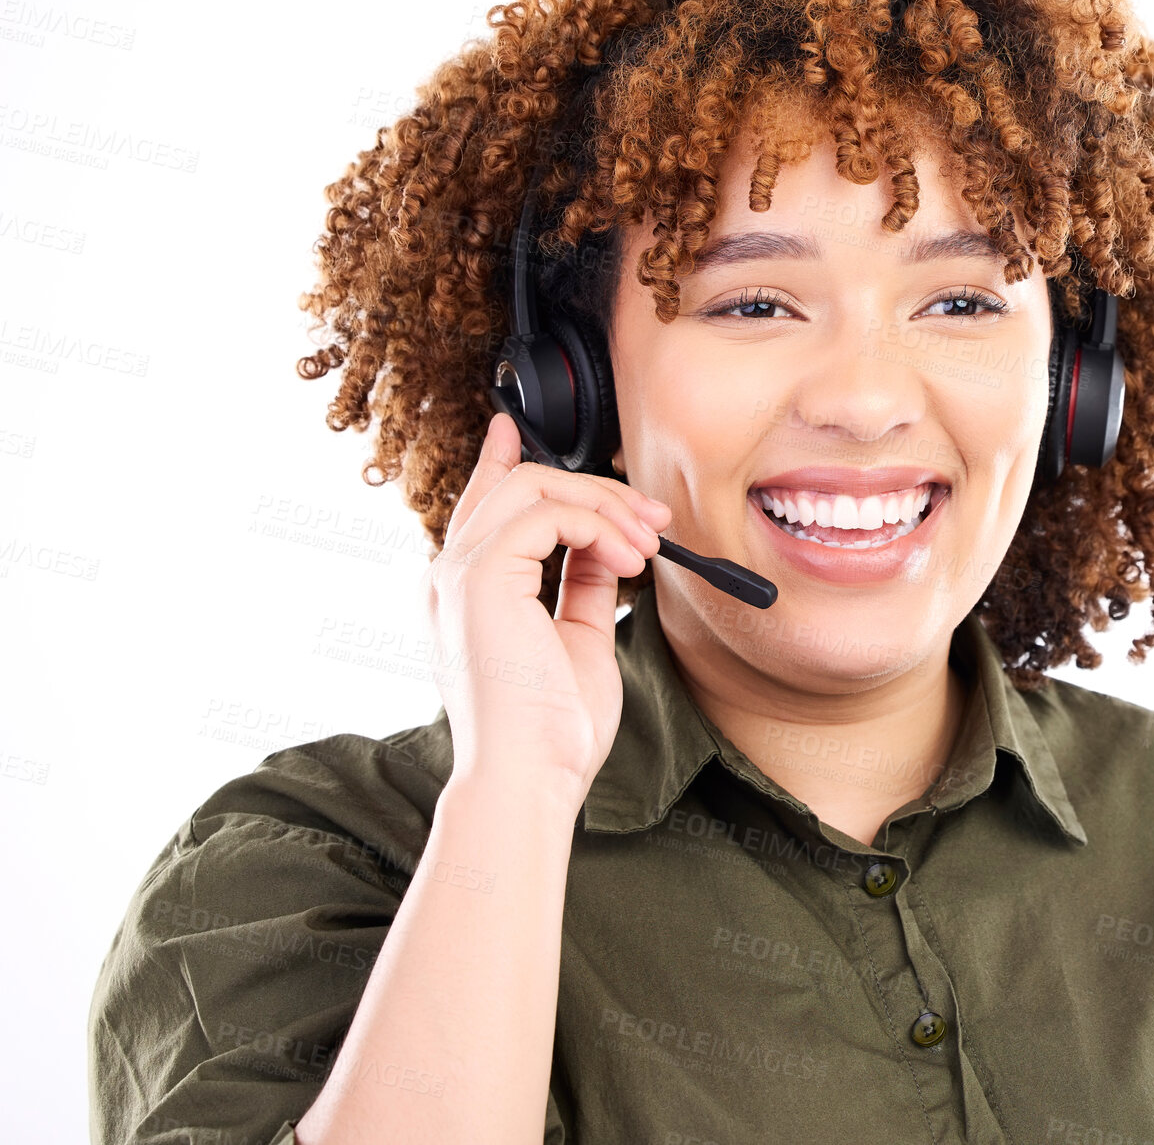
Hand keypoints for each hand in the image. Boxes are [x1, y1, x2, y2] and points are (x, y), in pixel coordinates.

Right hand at [422, 413, 670, 800]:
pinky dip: (600, 527)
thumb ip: (583, 586)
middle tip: (652, 521)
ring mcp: (458, 572)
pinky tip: (630, 561)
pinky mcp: (479, 575)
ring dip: (606, 506)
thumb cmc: (551, 731)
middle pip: (517, 485)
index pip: (479, 506)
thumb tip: (607, 546)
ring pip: (533, 486)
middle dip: (595, 490)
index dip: (496, 460)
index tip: (511, 428)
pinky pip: (547, 513)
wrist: (530, 777)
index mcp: (464, 593)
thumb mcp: (578, 640)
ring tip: (649, 548)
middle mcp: (450, 576)